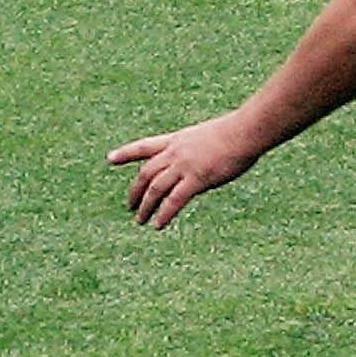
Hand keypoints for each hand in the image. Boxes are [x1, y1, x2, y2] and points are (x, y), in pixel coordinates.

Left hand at [108, 113, 261, 228]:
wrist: (245, 131)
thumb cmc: (236, 132)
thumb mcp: (208, 138)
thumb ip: (197, 152)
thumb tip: (198, 167)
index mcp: (177, 140)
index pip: (145, 146)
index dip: (126, 153)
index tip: (110, 159)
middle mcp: (175, 153)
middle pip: (146, 173)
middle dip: (135, 191)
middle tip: (129, 206)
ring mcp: (184, 165)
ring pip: (156, 188)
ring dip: (145, 206)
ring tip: (139, 221)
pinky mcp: (197, 179)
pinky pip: (175, 200)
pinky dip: (164, 213)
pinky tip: (158, 225)